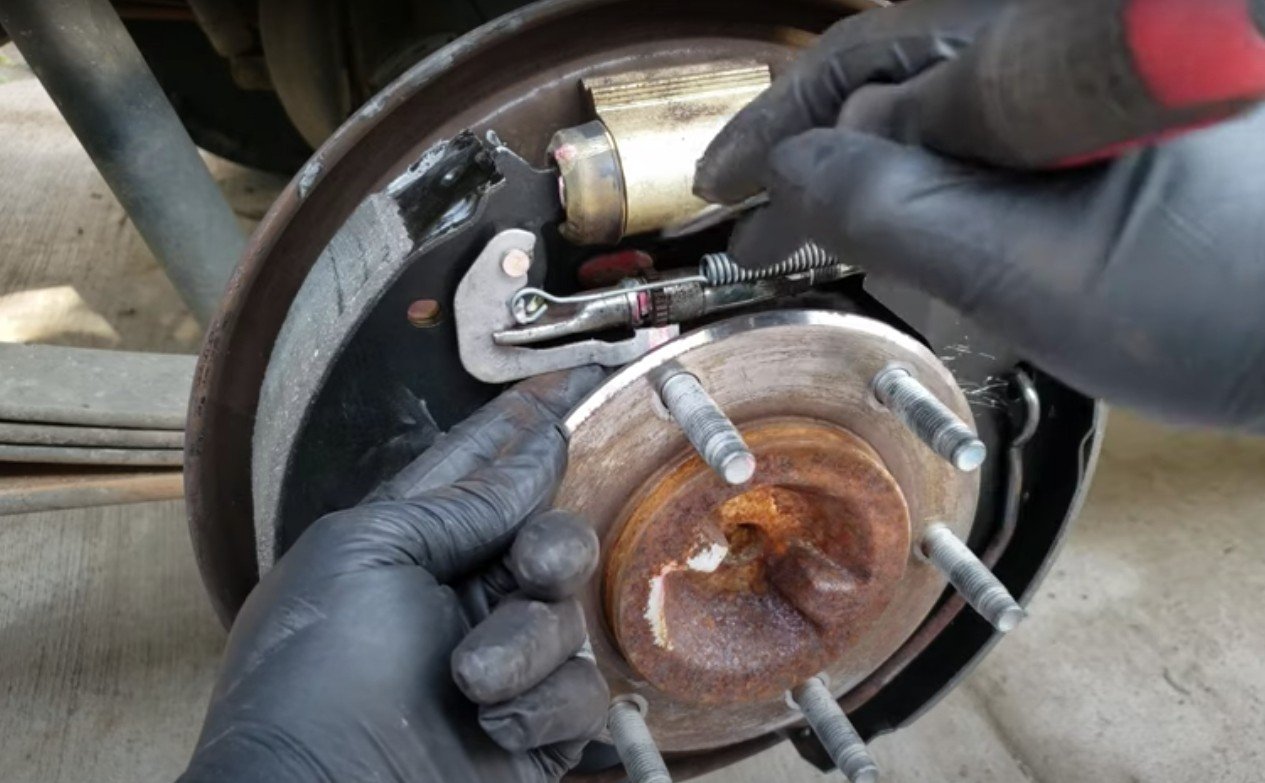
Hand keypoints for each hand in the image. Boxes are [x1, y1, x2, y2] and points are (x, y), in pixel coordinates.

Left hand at [180, 367, 609, 782]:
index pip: (483, 464)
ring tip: (470, 681)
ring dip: (522, 645)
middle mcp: (460, 596)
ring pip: (567, 616)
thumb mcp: (367, 556)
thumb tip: (533, 450)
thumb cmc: (314, 678)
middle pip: (549, 535)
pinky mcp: (535, 728)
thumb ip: (459, 502)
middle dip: (549, 547)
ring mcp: (501, 663)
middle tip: (528, 571)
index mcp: (409, 544)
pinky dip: (541, 705)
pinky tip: (494, 725)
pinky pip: (580, 691)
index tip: (583, 377)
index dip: (530, 420)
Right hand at [697, 1, 1264, 431]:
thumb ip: (894, 210)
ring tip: (837, 245)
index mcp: (1050, 43)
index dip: (778, 123)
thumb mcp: (1028, 274)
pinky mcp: (1110, 111)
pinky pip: (994, 128)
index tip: (722, 187)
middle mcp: (1067, 33)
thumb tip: (794, 166)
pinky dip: (941, 182)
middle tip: (763, 233)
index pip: (871, 58)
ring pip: (942, 103)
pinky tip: (926, 231)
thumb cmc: (1223, 308)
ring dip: (880, 174)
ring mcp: (1093, 69)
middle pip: (901, 71)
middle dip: (824, 158)